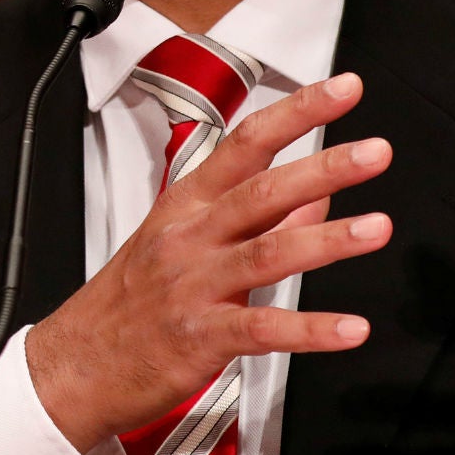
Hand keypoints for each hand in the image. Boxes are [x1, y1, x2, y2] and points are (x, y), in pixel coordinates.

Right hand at [26, 72, 392, 453]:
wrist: (77, 363)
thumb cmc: (131, 300)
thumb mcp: (184, 241)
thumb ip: (256, 218)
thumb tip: (317, 195)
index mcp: (187, 204)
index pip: (246, 144)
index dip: (297, 113)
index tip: (342, 90)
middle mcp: (190, 237)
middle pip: (260, 191)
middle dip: (322, 168)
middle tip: (375, 152)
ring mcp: (193, 286)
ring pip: (266, 253)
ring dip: (326, 241)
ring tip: (377, 228)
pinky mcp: (200, 338)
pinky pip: (262, 330)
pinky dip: (311, 331)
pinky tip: (351, 329)